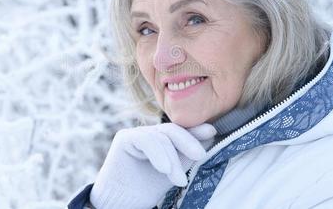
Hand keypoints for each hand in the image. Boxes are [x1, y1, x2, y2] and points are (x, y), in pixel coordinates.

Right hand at [89, 123, 216, 208]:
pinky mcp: (124, 139)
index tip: (212, 132)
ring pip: (161, 136)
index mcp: (160, 140)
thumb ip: (186, 155)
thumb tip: (209, 135)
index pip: (179, 131)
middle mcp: (148, 134)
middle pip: (172, 130)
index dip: (195, 131)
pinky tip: (165, 169)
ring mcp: (135, 134)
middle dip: (188, 141)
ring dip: (173, 159)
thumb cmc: (144, 190)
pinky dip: (158, 154)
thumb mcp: (172, 172)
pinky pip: (146, 140)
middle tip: (200, 155)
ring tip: (179, 181)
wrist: (119, 203)